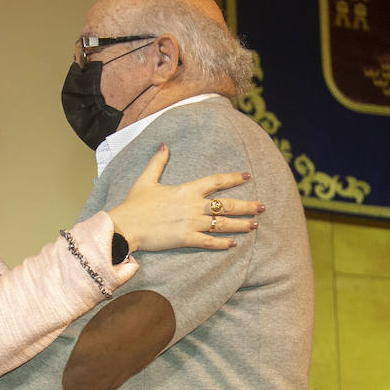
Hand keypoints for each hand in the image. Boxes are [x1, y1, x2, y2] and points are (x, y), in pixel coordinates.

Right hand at [106, 144, 262, 252]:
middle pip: (227, 204)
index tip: (247, 177)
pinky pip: (209, 241)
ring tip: (255, 225)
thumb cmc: (135, 204)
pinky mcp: (186, 239)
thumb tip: (164, 145)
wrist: (126, 226)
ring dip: (240, 224)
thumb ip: (158, 162)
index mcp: (187, 190)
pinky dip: (222, 243)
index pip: (216, 181)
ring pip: (222, 223)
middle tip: (262, 207)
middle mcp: (193, 206)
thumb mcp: (146, 179)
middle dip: (246, 206)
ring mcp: (191, 223)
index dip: (233, 178)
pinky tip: (233, 244)